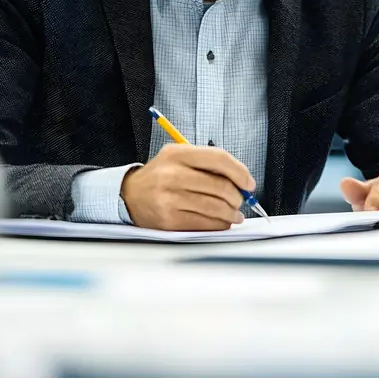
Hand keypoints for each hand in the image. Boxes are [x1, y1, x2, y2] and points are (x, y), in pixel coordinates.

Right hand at [121, 143, 255, 230]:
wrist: (129, 195)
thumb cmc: (160, 176)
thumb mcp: (178, 157)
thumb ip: (207, 163)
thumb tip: (240, 179)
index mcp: (178, 154)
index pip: (218, 158)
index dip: (240, 171)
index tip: (249, 182)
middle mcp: (173, 174)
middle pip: (220, 186)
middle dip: (238, 196)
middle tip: (241, 200)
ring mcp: (170, 198)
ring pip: (215, 207)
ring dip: (231, 213)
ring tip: (235, 214)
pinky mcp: (169, 220)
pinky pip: (204, 224)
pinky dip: (219, 225)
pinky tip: (222, 222)